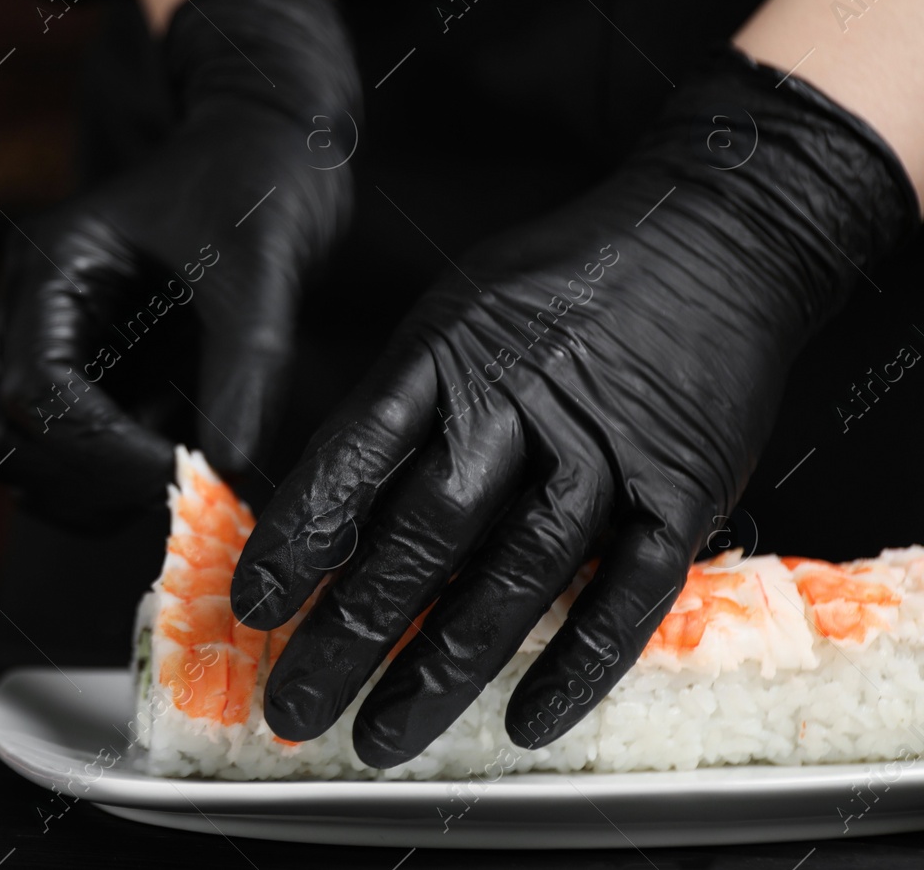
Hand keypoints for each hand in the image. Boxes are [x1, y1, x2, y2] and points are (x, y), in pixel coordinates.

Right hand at [0, 0, 359, 528]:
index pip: (33, 395)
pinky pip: (86, 451)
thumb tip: (225, 473)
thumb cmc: (262, 180)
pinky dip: (131, 474)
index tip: (188, 473)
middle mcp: (39, 313)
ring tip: (195, 467)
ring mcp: (64, 345)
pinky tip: (197, 446)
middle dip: (93, 480)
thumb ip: (245, 372)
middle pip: (10, 439)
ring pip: (36, 458)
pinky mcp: (100, 371)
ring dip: (106, 488)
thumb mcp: (262, 269)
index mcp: (52, 269)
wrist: (275, 145)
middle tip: (188, 485)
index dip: (101, 453)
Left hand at [230, 49, 917, 763]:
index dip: (296, 542)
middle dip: (350, 632)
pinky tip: (525, 720)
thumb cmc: (567, 279)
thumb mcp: (458, 307)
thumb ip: (402, 403)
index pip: (352, 460)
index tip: (251, 609)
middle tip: (295, 704)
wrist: (717, 233)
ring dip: (442, 669)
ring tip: (381, 736)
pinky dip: (578, 665)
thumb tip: (329, 500)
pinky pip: (628, 596)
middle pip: (423, 537)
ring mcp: (607, 452)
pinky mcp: (683, 491)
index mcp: (448, 354)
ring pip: (513, 580)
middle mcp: (520, 405)